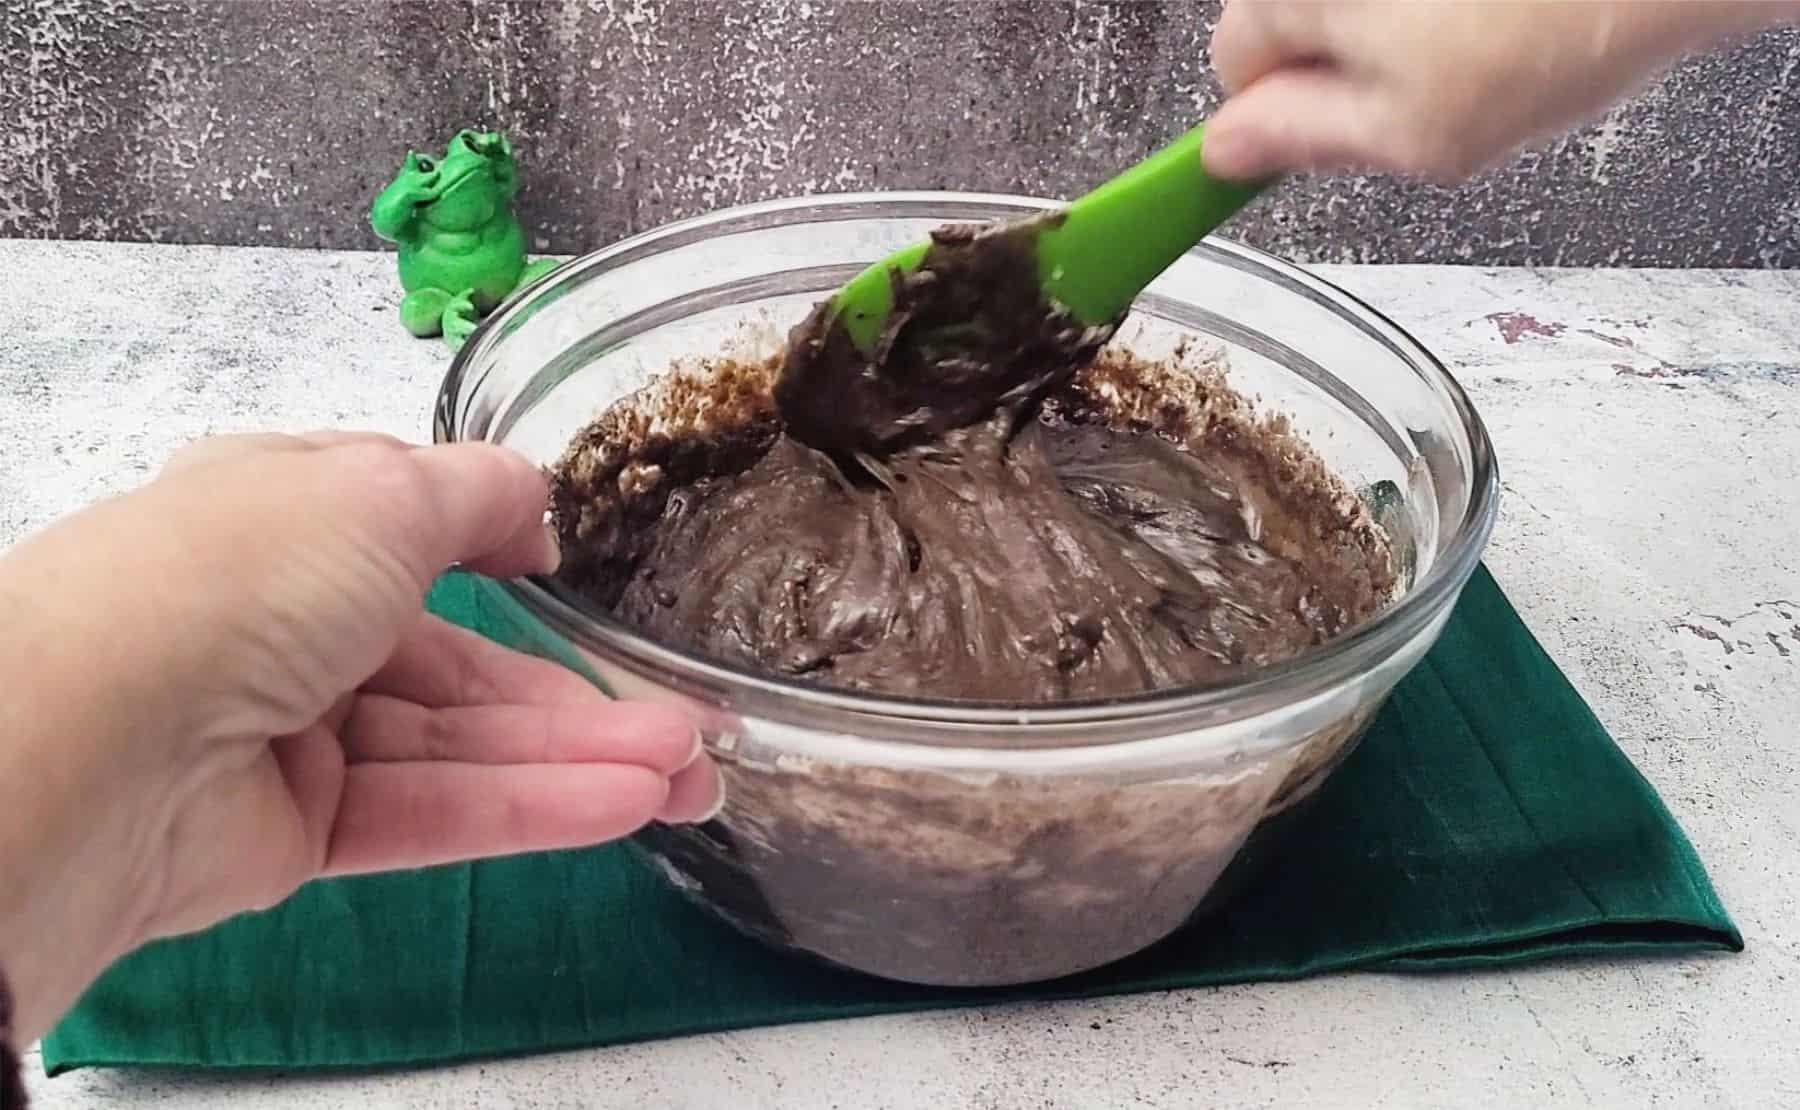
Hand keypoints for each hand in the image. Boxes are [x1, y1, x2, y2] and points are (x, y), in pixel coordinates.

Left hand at [0, 432, 719, 1038]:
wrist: (103, 739)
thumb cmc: (243, 574)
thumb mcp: (381, 492)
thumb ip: (477, 493)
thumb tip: (533, 505)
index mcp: (286, 517)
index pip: (413, 535)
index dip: (505, 554)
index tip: (584, 578)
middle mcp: (289, 621)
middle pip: (460, 663)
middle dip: (580, 693)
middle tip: (692, 721)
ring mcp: (293, 733)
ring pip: (460, 745)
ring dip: (579, 755)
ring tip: (692, 772)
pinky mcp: (299, 833)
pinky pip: (432, 813)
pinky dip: (530, 806)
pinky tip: (627, 803)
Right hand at [1202, 0, 1794, 181]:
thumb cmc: (1546, 33)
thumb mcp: (1407, 134)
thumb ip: (1299, 144)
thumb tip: (1225, 152)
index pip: (1233, 63)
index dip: (1280, 112)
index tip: (1331, 133)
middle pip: (1290, 16)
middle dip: (1339, 61)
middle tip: (1422, 96)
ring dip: (1394, 24)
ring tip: (1477, 48)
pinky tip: (1496, 10)